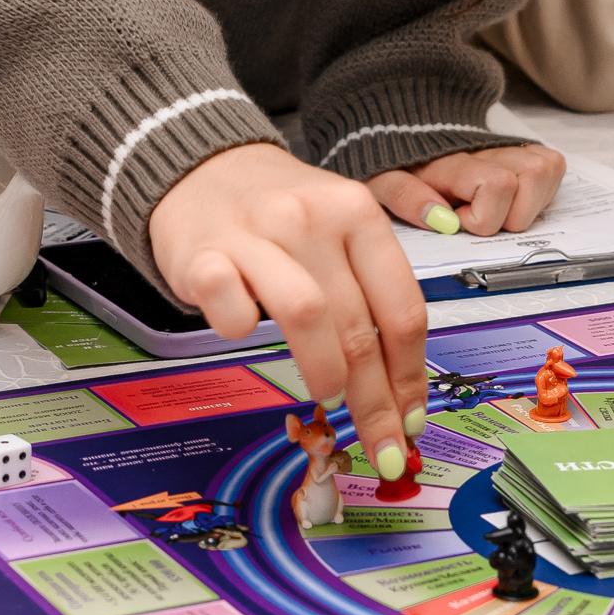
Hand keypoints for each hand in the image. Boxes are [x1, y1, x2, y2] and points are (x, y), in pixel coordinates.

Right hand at [149, 143, 425, 475]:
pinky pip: (232, 309)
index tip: (413, 420)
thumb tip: (401, 388)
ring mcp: (256, 234)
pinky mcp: (203, 254)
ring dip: (325, 373)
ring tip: (326, 399)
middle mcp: (313, 219)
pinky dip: (243, 330)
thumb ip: (369, 292)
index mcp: (358, 213)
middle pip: (359, 327)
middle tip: (383, 448)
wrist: (200, 166)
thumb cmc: (280, 210)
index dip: (412, 377)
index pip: (401, 309)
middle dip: (376, 402)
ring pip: (307, 316)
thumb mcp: (339, 229)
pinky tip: (247, 332)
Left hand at [368, 144, 565, 238]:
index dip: (481, 219)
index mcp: (453, 157)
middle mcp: (487, 148)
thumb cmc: (394, 160)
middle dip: (509, 215)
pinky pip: (551, 164)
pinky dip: (538, 190)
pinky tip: (510, 199)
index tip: (454, 221)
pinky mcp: (521, 149)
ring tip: (495, 209)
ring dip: (529, 202)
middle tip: (475, 216)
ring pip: (547, 168)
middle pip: (533, 176)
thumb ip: (406, 197)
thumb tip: (442, 220)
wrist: (400, 125)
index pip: (498, 185)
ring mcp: (507, 146)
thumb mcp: (381, 179)